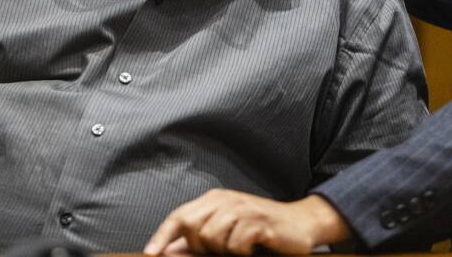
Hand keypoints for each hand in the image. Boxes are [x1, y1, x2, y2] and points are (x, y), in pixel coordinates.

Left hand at [144, 190, 350, 255]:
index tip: (150, 254)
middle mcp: (225, 200)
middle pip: (192, 228)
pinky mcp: (258, 221)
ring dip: (225, 251)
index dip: (161, 236)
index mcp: (214, 199)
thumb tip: (169, 253)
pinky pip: (235, 245)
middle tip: (221, 250)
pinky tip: (254, 247)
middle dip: (200, 247)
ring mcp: (242, 208)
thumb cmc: (261, 231)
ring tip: (241, 248)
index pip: (179, 216)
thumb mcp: (228, 233)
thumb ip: (200, 241)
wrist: (301, 224)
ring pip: (212, 238)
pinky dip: (242, 252)